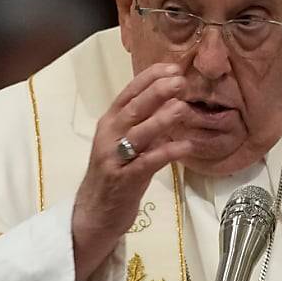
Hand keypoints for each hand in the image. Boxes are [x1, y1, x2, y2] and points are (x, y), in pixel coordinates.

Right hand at [72, 63, 192, 280]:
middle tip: (180, 81)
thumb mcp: (127, 144)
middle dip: (156, 92)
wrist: (95, 213)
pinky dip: (167, 152)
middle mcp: (108, 136)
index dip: (150, 78)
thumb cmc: (116, 175)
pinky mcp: (123, 180)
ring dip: (161, 119)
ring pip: (138, 133)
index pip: (128, 93)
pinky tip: (186, 146)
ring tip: (183, 107)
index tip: (173, 67)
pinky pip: (147, 163)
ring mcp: (114, 158)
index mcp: (109, 122)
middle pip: (132, 108)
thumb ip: (145, 125)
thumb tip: (175, 102)